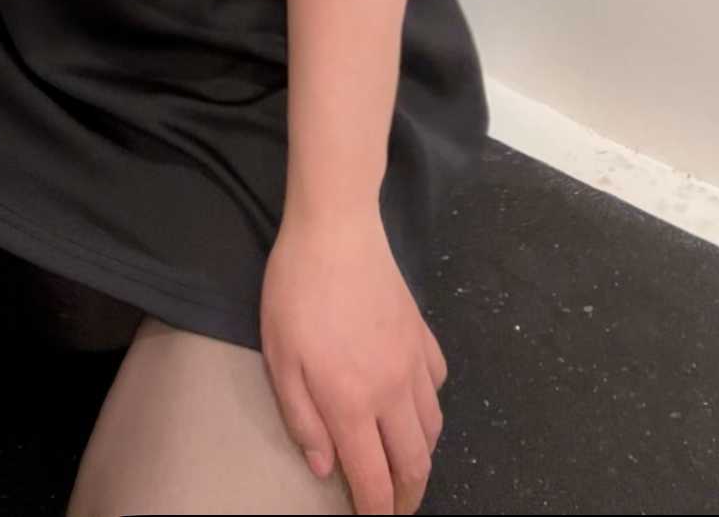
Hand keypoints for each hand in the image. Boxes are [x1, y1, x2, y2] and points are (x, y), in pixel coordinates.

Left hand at [259, 209, 447, 516]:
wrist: (336, 229)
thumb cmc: (296, 292)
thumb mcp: (280, 358)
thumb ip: (303, 420)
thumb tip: (326, 469)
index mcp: (353, 403)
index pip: (374, 479)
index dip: (376, 512)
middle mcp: (393, 391)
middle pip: (415, 464)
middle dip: (408, 497)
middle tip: (394, 507)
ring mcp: (413, 361)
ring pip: (433, 429)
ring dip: (421, 456)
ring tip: (403, 463)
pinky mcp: (423, 333)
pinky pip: (438, 383)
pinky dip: (430, 406)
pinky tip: (413, 400)